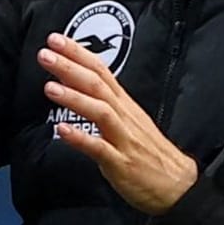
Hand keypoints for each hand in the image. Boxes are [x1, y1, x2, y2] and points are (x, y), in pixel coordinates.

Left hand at [38, 32, 197, 214]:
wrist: (178, 184)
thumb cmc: (150, 152)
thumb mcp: (130, 120)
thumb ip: (106, 102)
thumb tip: (79, 85)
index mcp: (124, 104)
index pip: (100, 70)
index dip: (78, 53)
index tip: (56, 39)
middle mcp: (124, 116)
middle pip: (97, 84)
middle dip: (70, 67)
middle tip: (45, 54)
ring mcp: (123, 139)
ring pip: (99, 111)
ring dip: (74, 97)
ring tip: (50, 87)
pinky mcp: (122, 163)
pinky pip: (100, 148)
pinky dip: (81, 138)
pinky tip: (62, 130)